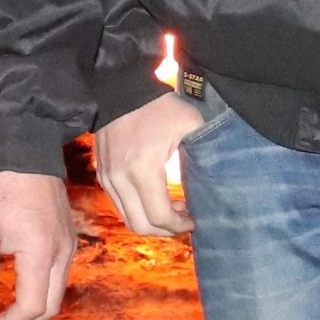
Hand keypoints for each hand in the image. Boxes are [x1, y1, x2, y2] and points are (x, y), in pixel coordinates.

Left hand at [0, 170, 75, 319]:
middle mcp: (62, 253)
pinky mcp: (68, 239)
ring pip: (57, 293)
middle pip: (51, 306)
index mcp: (40, 251)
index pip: (32, 305)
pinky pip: (59, 276)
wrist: (25, 153)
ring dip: (34, 310)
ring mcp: (69, 246)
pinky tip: (20, 289)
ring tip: (7, 314)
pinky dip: (41, 291)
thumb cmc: (0, 188)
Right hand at [95, 92, 203, 238]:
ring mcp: (108, 179)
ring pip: (128, 219)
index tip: (195, 220)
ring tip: (173, 209)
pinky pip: (120, 205)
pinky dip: (139, 209)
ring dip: (151, 221)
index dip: (179, 225)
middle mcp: (120, 179)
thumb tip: (216, 179)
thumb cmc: (158, 107)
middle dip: (165, 230)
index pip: (159, 216)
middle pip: (140, 226)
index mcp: (143, 170)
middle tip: (185, 221)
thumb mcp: (189, 124)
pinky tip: (156, 197)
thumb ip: (204, 152)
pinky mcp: (103, 175)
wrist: (121, 89)